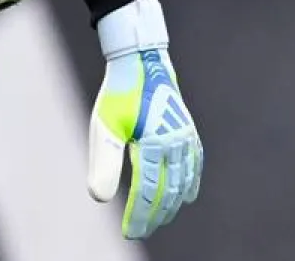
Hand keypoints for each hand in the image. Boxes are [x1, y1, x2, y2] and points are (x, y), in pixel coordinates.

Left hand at [85, 0, 202, 238]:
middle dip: (154, 215)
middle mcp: (175, 144)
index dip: (139, 215)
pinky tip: (186, 196)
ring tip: (159, 219)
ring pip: (183, 181)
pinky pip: (194, 164)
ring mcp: (185, 137)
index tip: (129, 232)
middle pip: (167, 191)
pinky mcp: (188, 130)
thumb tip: (99, 199)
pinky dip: (190, 183)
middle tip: (140, 231)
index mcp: (153, 144)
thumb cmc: (119, 94)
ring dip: (171, 204)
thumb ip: (104, 163)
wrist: (141, 61)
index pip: (147, 192)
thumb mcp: (104, 126)